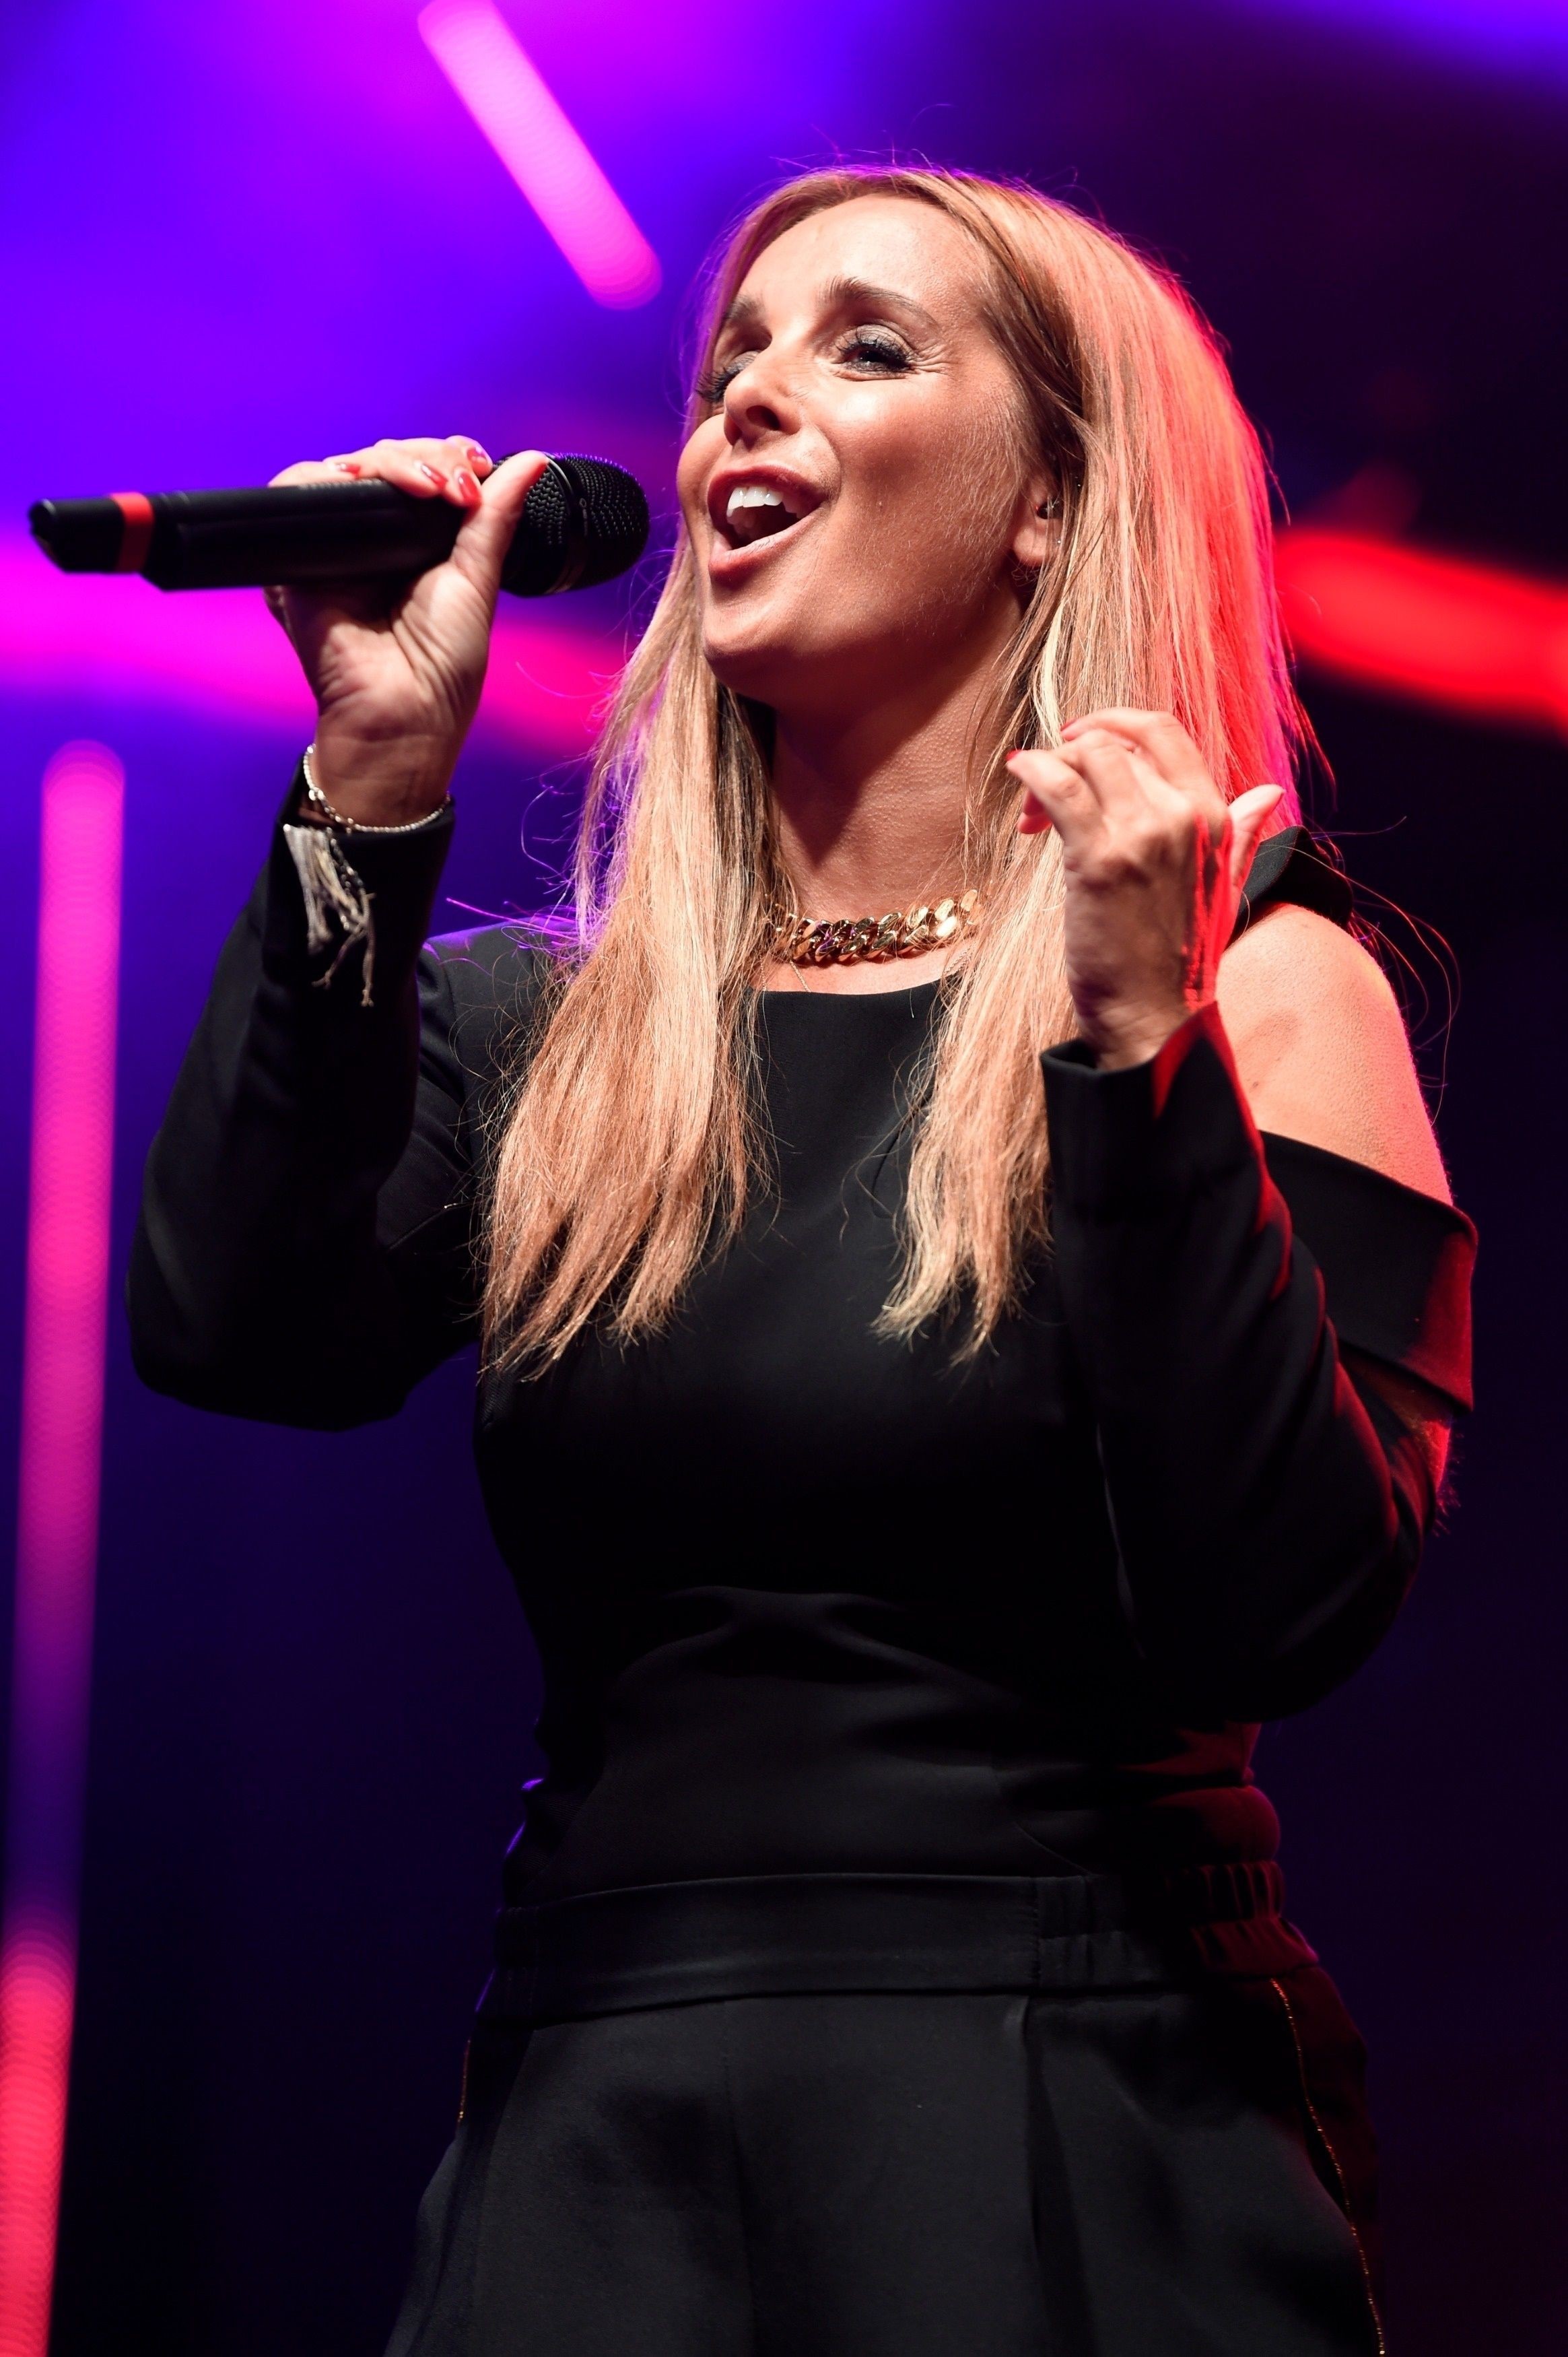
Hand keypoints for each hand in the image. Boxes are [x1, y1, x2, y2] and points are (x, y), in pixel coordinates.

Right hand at [265, 436, 548, 824]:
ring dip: (390, 462)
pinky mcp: (298, 554)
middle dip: (428, 458)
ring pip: (350, 467)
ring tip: (428, 489)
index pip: (427, 471)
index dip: (449, 457)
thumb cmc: (442, 668)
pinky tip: (370, 487)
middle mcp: (376, 539)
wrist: (399, 716)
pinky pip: (298, 489)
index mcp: (420, 544)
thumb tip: (532, 461)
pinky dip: (333, 477)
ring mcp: (337, 544)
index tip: (479, 468)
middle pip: (389, 460)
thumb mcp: (477, 580)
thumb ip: (495, 518)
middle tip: (457, 490)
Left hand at [1008, 710, 1282, 1069]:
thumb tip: (1268, 794)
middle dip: (1071, 757)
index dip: (1114, 723)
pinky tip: (1020, 779)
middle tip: (1046, 797)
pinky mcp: (1100, 859)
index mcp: (1215, 815)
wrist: (1157, 1017)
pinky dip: (1032, 773)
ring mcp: (1143, 834)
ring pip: (1085, 757)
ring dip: (1047, 769)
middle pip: (1113, 743)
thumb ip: (1241, 835)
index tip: (1082, 739)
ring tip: (1032, 813)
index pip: (1163, 731)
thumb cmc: (1180, 959)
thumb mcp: (1223, 887)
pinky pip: (1059, 786)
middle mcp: (1184, 814)